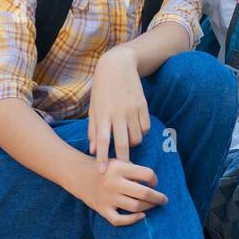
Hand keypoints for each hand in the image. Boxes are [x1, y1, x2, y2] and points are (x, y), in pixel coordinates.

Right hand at [73, 155, 166, 226]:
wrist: (78, 174)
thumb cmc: (104, 167)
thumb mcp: (118, 162)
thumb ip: (134, 171)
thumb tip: (152, 185)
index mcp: (119, 168)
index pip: (147, 174)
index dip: (155, 179)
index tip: (155, 182)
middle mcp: (113, 183)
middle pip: (143, 193)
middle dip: (157, 198)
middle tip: (164, 199)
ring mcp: (107, 198)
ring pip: (135, 207)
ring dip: (149, 207)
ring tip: (154, 205)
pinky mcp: (101, 209)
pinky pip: (119, 220)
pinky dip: (132, 220)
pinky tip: (141, 216)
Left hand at [88, 46, 148, 171]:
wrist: (118, 66)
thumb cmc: (102, 90)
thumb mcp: (94, 108)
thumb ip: (93, 130)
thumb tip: (93, 150)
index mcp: (103, 114)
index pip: (102, 140)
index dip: (102, 157)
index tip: (102, 172)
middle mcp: (118, 113)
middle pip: (123, 143)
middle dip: (124, 159)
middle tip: (124, 169)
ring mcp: (133, 110)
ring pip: (137, 137)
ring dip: (132, 143)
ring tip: (127, 141)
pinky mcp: (144, 106)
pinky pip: (145, 128)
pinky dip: (141, 132)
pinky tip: (135, 129)